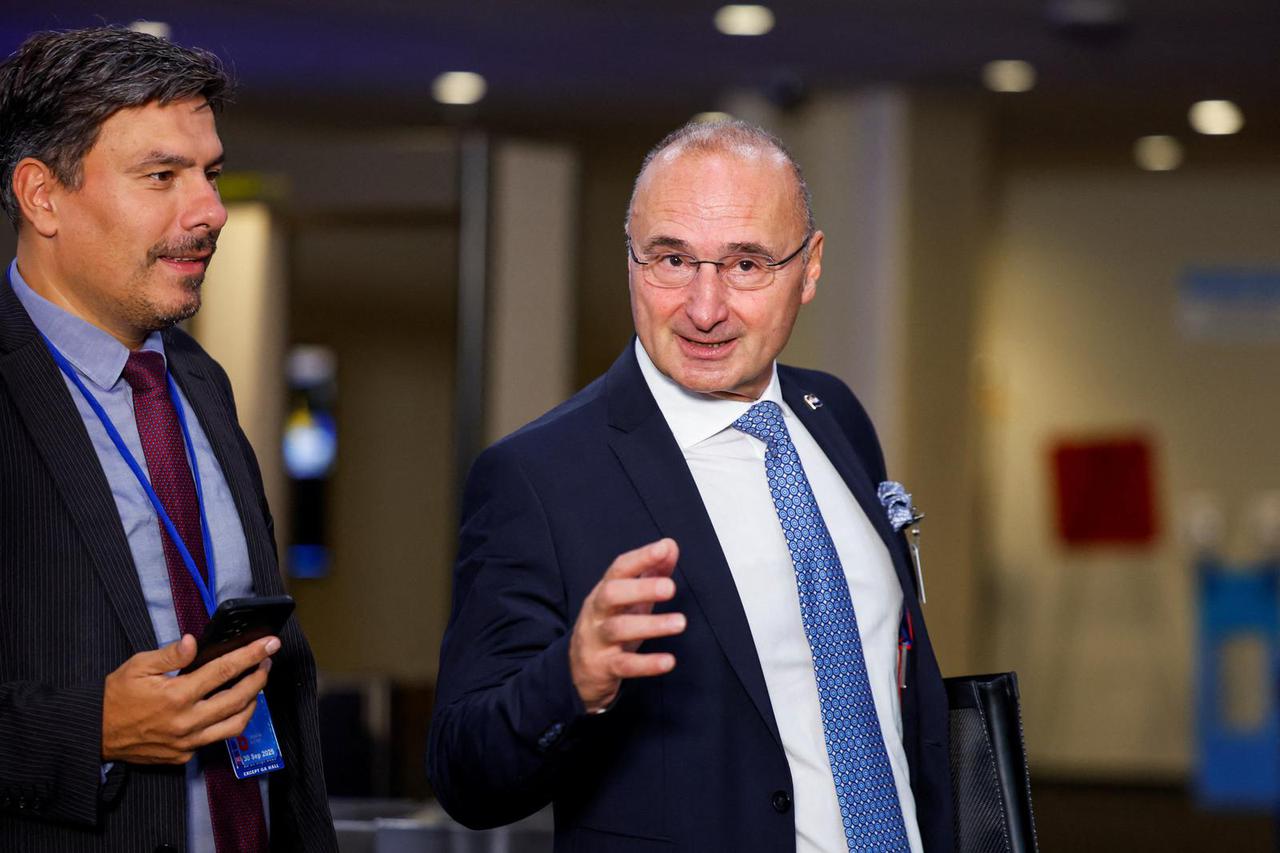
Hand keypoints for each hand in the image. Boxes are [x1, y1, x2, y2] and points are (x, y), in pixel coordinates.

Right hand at [101, 634, 277, 763]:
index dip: (251, 655)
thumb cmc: (116, 695)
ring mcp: (187, 742)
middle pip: (238, 698)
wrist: (95, 732)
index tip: (270, 644)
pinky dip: (229, 722)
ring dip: (251, 703)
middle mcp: (187, 721)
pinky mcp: (183, 755)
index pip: (225, 670)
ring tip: (255, 685)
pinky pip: (215, 739)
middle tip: (267, 662)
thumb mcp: (139, 666)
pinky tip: (231, 707)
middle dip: (259, 677)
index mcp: (177, 695)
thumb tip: (194, 641)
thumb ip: (170, 655)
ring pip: (235, 725)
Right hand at [569, 538, 685, 712]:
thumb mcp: (629, 599)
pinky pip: (624, 665)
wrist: (579, 670)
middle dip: (640, 589)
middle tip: (670, 588)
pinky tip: (668, 661)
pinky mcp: (603, 667)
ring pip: (619, 629)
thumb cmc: (611, 625)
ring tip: (680, 623)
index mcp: (604, 591)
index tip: (663, 548)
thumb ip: (651, 571)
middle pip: (611, 594)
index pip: (619, 568)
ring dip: (651, 625)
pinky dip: (647, 664)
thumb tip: (670, 545)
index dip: (641, 557)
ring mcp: (597, 640)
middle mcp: (597, 612)